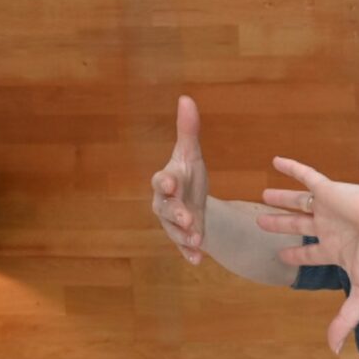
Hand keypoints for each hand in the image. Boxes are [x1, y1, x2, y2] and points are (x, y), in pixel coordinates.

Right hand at [150, 95, 210, 264]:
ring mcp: (172, 222)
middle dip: (176, 213)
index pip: (161, 180)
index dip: (164, 182)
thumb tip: (186, 98)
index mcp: (166, 180)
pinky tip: (198, 259)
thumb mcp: (192, 153)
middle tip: (189, 219)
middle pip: (166, 208)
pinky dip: (189, 253)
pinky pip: (183, 246)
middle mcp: (164, 203)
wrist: (193, 199)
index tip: (169, 182)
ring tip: (197, 240)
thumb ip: (188, 130)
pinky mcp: (183, 237)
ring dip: (184, 235)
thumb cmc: (188, 173)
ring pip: (174, 230)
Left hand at [258, 157, 358, 353]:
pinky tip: (275, 161)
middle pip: (299, 227)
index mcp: (338, 250)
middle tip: (260, 222)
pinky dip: (291, 168)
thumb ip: (345, 319)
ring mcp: (330, 208)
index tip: (281, 256)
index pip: (311, 254)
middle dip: (280, 225)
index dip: (295, 255)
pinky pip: (308, 176)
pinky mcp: (331, 190)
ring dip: (282, 199)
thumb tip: (334, 350)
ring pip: (299, 202)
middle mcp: (331, 228)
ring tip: (262, 196)